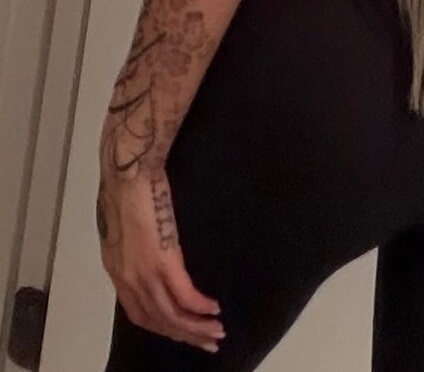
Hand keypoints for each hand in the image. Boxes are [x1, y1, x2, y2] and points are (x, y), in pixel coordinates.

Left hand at [96, 166, 225, 353]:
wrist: (128, 172)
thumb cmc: (127, 189)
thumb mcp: (124, 227)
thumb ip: (134, 249)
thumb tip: (149, 255)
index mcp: (117, 271)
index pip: (140, 314)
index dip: (163, 327)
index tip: (183, 332)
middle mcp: (128, 278)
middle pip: (158, 321)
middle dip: (185, 335)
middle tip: (207, 341)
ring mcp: (145, 272)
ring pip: (172, 315)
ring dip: (196, 327)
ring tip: (216, 330)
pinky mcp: (163, 260)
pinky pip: (184, 295)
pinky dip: (200, 307)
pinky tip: (213, 308)